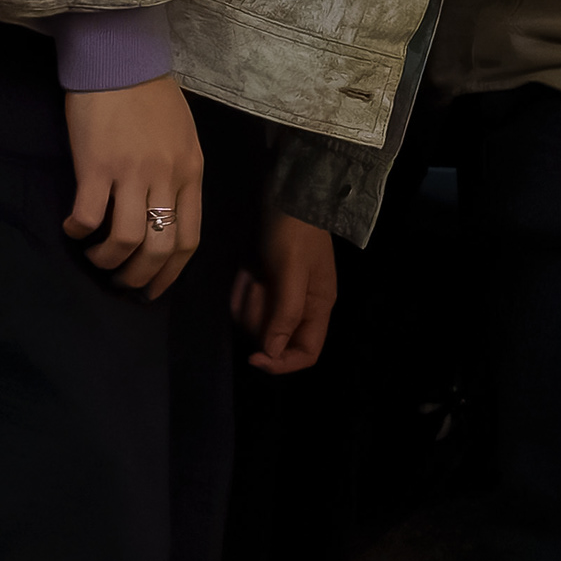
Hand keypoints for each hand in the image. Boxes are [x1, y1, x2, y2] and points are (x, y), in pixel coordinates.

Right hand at [64, 77, 202, 296]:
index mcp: (192, 174)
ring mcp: (133, 173)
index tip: (153, 290)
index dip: (171, 273)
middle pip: (160, 248)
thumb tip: (168, 214)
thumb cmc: (154, 101)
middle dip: (139, 277)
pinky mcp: (97, 165)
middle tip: (120, 281)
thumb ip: (180, 177)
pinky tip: (73, 227)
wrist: (123, 64)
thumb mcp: (185, 141)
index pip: (190, 239)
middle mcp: (167, 178)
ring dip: (107, 259)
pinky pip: (89, 214)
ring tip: (95, 256)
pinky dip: (79, 230)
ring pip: (125, 239)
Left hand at [233, 215, 337, 373]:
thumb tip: (272, 351)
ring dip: (247, 301)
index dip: (282, 362)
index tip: (254, 356)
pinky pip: (246, 304)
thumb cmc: (294, 233)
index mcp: (319, 307)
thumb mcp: (291, 271)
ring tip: (251, 273)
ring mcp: (282, 296)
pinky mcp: (266, 286)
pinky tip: (246, 271)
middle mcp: (302, 307)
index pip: (307, 353)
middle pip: (273, 337)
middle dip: (258, 316)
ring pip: (255, 321)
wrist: (287, 198)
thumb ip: (286, 312)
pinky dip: (241, 292)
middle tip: (256, 285)